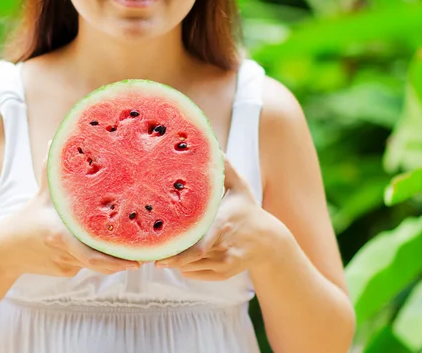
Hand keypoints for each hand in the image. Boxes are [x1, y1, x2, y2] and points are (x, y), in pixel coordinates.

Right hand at [0, 141, 139, 277]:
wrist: (4, 252)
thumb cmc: (26, 219)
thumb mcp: (41, 194)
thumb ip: (52, 170)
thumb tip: (56, 140)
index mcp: (60, 235)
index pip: (91, 253)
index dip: (114, 259)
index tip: (136, 258)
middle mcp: (66, 254)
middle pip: (101, 262)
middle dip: (123, 261)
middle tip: (146, 256)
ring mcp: (67, 267)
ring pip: (97, 264)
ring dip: (115, 260)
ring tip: (140, 253)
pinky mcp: (67, 274)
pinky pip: (88, 265)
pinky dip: (100, 259)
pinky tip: (117, 253)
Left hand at [154, 153, 277, 280]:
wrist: (270, 241)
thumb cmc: (248, 209)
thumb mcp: (240, 187)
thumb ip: (225, 168)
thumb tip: (213, 146)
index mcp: (223, 223)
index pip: (199, 244)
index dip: (178, 251)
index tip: (158, 251)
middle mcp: (224, 246)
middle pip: (190, 257)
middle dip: (171, 257)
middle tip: (151, 256)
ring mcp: (224, 262)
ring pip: (190, 266)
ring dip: (175, 261)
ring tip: (164, 249)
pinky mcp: (223, 274)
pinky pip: (195, 274)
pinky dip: (185, 268)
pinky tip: (180, 258)